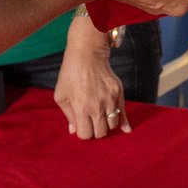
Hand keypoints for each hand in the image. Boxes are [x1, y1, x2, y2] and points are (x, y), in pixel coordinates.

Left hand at [54, 17, 130, 139]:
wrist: (87, 54)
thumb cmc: (70, 74)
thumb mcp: (61, 95)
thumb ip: (68, 115)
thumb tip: (73, 130)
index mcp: (80, 108)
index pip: (86, 134)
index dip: (83, 132)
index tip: (82, 126)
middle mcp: (97, 106)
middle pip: (101, 133)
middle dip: (95, 130)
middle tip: (91, 122)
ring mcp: (110, 99)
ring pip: (113, 125)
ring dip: (106, 124)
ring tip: (101, 117)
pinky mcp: (118, 92)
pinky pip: (123, 113)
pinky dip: (124, 122)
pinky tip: (126, 129)